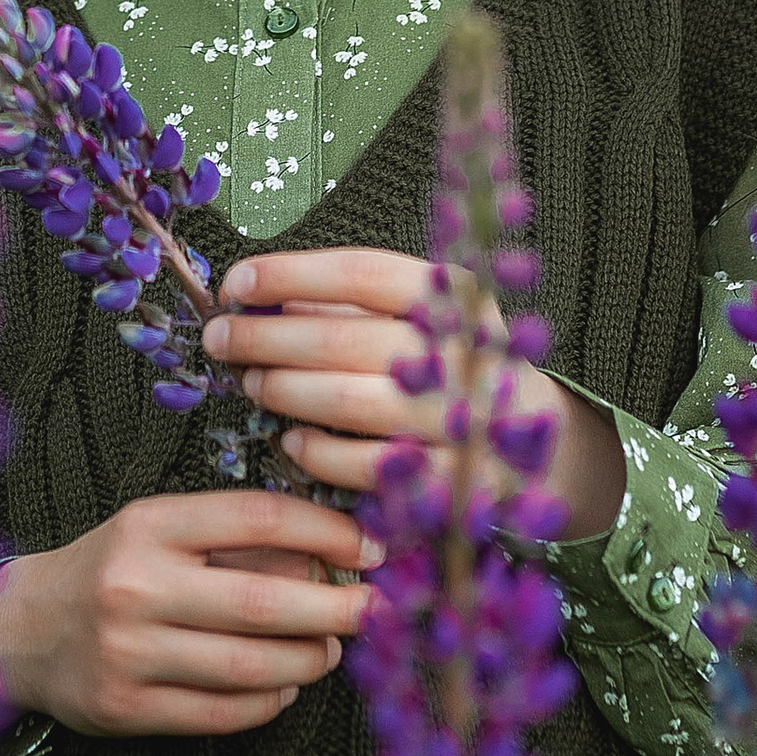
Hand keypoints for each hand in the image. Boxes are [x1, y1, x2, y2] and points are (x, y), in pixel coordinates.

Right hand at [0, 490, 384, 737]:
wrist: (20, 630)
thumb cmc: (110, 570)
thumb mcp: (159, 530)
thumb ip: (235, 541)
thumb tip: (331, 558)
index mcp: (149, 526)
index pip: (257, 519)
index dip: (326, 532)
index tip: (370, 547)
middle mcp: (135, 586)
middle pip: (263, 602)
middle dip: (336, 608)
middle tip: (375, 610)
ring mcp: (128, 652)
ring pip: (249, 665)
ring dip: (309, 660)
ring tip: (331, 650)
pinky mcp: (125, 708)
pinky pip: (222, 712)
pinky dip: (268, 702)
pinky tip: (285, 687)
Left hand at [204, 248, 626, 541]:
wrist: (537, 446)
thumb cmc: (449, 369)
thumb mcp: (422, 318)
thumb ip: (351, 303)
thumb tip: (257, 296)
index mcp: (458, 298)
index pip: (361, 273)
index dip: (290, 274)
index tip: (236, 280)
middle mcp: (464, 354)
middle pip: (343, 337)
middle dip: (265, 336)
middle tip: (220, 337)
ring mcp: (461, 421)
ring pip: (346, 401)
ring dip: (283, 390)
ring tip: (250, 383)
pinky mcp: (451, 482)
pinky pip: (362, 466)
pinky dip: (316, 452)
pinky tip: (291, 440)